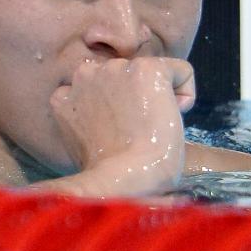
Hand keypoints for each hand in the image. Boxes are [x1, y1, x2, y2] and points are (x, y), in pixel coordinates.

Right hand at [45, 57, 194, 196]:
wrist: (123, 182)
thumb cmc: (107, 177)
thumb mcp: (82, 142)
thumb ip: (89, 119)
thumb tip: (112, 117)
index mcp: (65, 95)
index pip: (97, 90)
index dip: (115, 112)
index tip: (122, 136)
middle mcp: (86, 73)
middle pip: (122, 78)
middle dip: (134, 100)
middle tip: (139, 133)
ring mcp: (116, 69)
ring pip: (149, 74)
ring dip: (156, 96)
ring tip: (155, 128)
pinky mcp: (147, 70)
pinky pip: (180, 71)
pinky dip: (185, 94)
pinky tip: (175, 118)